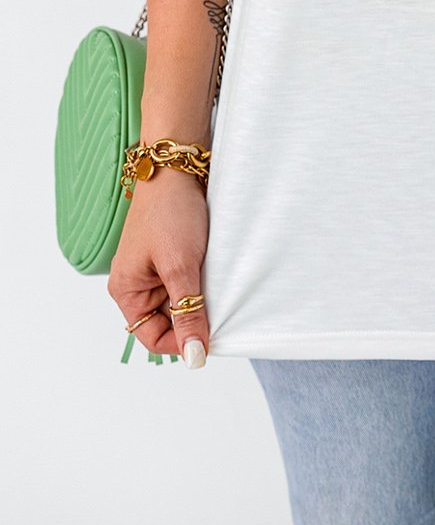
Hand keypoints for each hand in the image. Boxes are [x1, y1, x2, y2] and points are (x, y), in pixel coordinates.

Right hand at [107, 167, 210, 366]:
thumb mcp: (180, 267)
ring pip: (182, 301)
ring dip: (200, 297)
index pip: (151, 337)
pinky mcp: (173, 255)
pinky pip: (189, 281)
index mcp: (126, 291)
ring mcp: (155, 269)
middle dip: (192, 316)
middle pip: (168, 321)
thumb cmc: (170, 212)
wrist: (178, 167)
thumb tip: (194, 356)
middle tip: (218, 305)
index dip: (181, 342)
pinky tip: (216, 271)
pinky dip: (204, 281)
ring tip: (215, 282)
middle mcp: (137, 283)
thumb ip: (187, 312)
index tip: (210, 338)